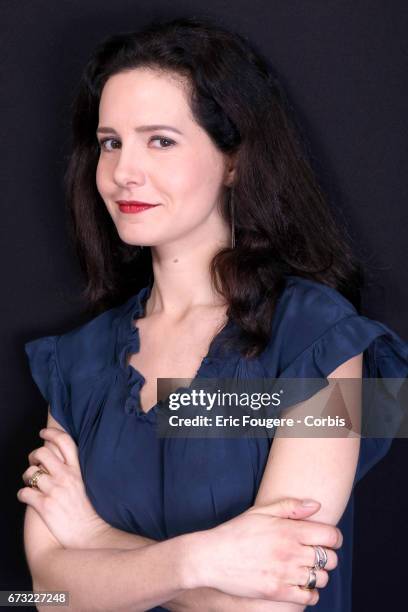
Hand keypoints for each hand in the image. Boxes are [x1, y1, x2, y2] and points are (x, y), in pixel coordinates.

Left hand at [17, 427, 107, 548]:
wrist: (90, 535)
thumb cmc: (90, 511)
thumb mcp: (89, 484)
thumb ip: (76, 470)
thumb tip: (62, 460)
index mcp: (78, 469)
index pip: (64, 441)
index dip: (51, 433)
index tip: (43, 433)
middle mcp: (66, 476)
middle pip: (42, 452)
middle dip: (33, 456)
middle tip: (35, 463)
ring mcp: (54, 490)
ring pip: (29, 472)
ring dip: (27, 477)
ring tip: (31, 483)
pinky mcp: (44, 506)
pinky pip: (23, 493)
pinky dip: (23, 494)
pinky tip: (29, 498)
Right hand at [192, 498, 341, 606]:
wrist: (211, 557)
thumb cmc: (236, 532)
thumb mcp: (261, 512)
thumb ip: (290, 506)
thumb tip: (317, 506)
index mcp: (289, 530)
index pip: (331, 536)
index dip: (334, 538)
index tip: (328, 540)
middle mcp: (291, 552)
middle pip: (330, 559)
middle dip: (327, 557)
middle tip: (315, 555)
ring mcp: (285, 573)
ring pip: (321, 579)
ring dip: (318, 575)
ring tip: (306, 570)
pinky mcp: (278, 592)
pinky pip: (308, 597)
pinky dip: (309, 593)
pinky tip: (299, 585)